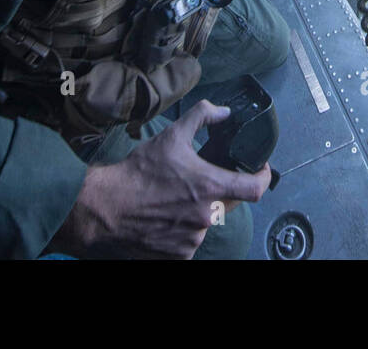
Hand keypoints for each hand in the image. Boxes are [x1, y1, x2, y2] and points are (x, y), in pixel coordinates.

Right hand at [49, 100, 270, 258]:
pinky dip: (183, 230)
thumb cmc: (138, 173)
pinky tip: (165, 218)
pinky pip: (190, 241)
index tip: (260, 170)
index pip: (255, 189)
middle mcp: (207, 217)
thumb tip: (223, 112)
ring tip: (174, 200)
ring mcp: (193, 239)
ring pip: (208, 222)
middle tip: (202, 181)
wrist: (104, 208)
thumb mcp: (171, 137)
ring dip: (199, 211)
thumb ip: (202, 117)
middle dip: (221, 191)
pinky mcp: (178, 255)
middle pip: (230, 204)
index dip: (263, 178)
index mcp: (210, 188)